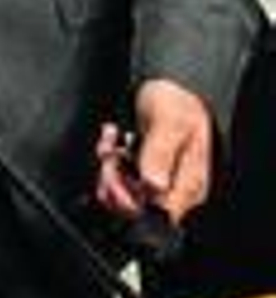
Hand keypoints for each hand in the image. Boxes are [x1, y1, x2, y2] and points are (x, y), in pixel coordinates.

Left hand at [94, 78, 213, 224]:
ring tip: (112, 142)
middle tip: (111, 152)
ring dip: (108, 166)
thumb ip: (161, 154)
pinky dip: (107, 159)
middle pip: (134, 206)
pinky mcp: (141, 173)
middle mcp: (174, 190)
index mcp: (190, 185)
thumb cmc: (176, 102)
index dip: (129, 197)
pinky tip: (113, 141)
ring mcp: (157, 182)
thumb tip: (153, 185)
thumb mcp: (170, 121)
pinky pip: (116, 179)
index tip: (116, 170)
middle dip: (113, 178)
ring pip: (120, 193)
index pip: (156, 213)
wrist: (168, 85)